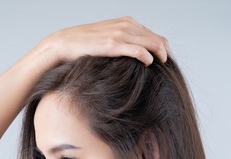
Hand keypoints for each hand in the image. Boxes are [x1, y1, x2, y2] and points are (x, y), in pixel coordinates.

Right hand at [39, 16, 169, 66]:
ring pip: (151, 43)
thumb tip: (134, 53)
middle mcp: (126, 25)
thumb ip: (122, 40)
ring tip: (161, 65)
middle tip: (166, 65)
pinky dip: (147, 57)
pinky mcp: (113, 45)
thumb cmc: (84, 44)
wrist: (64, 43)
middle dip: (164, 52)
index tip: (162, 60)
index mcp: (126, 22)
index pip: (153, 34)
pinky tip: (148, 64)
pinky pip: (139, 50)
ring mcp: (120, 34)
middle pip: (156, 38)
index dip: (161, 47)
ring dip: (160, 55)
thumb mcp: (107, 37)